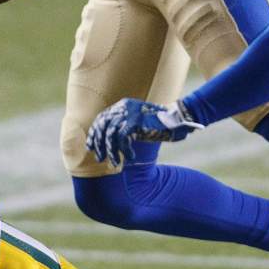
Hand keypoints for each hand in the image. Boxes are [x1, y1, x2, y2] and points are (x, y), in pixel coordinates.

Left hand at [86, 99, 203, 166]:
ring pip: (111, 134)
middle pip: (102, 126)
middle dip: (99, 144)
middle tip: (100, 158)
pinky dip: (125, 150)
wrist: (178, 119)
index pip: (101, 118)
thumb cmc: (159, 125)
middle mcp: (124, 107)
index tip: (91, 147)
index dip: (94, 133)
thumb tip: (110, 142)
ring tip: (115, 163)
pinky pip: (123, 139)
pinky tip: (131, 157)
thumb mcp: (138, 124)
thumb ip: (124, 128)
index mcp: (123, 105)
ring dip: (112, 151)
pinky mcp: (136, 121)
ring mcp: (130, 113)